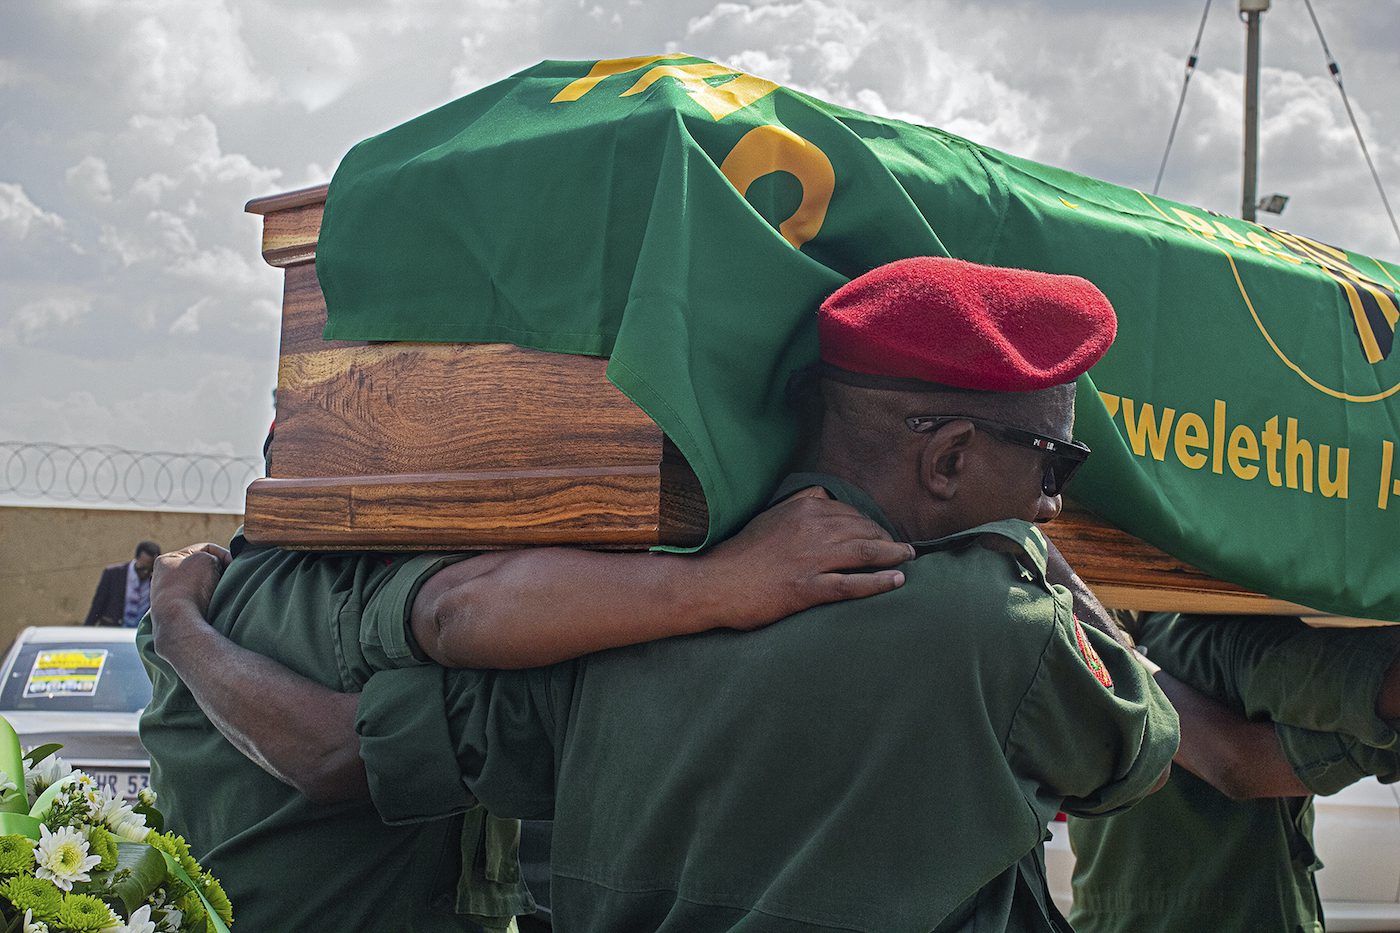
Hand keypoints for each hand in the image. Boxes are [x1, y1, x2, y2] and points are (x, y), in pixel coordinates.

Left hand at [150, 543, 230, 656]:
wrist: (179, 620)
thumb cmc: (190, 585)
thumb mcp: (206, 559)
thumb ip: (213, 556)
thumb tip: (218, 566)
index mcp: (166, 560)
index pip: (203, 549)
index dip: (222, 554)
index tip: (234, 563)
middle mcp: (164, 578)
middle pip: (201, 568)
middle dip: (217, 571)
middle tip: (228, 576)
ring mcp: (169, 597)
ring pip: (201, 585)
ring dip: (214, 587)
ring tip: (221, 591)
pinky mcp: (177, 613)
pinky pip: (199, 602)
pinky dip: (209, 600)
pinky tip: (213, 603)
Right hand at [700, 486, 912, 629]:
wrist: (715, 583)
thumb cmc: (741, 553)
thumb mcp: (770, 516)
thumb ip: (799, 503)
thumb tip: (824, 495)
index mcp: (803, 510)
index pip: (849, 513)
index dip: (870, 524)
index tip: (881, 533)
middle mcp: (812, 530)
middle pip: (863, 531)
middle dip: (886, 538)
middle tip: (901, 547)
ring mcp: (812, 560)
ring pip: (865, 553)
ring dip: (893, 555)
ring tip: (908, 558)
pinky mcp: (808, 588)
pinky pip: (853, 584)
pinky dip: (879, 582)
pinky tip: (897, 581)